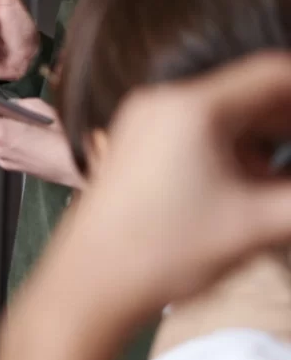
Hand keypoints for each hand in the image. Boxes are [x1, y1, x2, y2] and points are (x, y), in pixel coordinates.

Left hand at [59, 51, 290, 307]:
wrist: (88, 285)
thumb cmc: (163, 252)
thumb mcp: (258, 224)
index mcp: (191, 107)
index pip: (273, 74)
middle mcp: (162, 104)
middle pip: (251, 94)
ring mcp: (144, 124)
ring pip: (227, 117)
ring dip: (270, 137)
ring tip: (281, 176)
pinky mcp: (137, 148)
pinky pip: (201, 133)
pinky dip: (239, 150)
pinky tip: (263, 181)